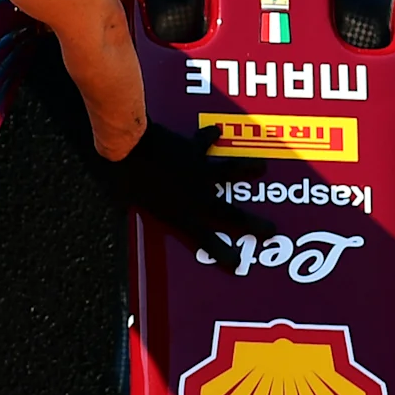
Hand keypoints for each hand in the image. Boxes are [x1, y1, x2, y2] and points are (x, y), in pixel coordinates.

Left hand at [99, 122, 278, 245]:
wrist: (128, 146)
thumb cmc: (123, 178)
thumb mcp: (132, 204)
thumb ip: (145, 208)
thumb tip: (142, 206)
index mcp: (181, 214)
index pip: (207, 241)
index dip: (224, 253)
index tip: (238, 263)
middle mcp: (196, 195)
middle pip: (232, 214)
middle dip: (254, 224)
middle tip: (272, 229)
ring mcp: (198, 171)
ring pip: (231, 171)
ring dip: (248, 168)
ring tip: (261, 167)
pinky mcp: (192, 149)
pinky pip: (205, 141)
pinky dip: (210, 135)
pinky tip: (217, 131)